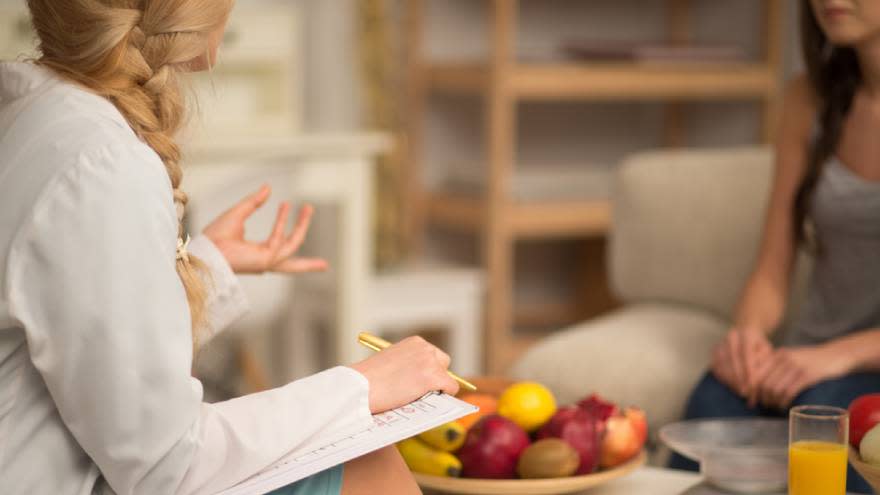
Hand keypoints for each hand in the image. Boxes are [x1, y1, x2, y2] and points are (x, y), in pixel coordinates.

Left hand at [202, 185, 327, 274]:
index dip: (286, 224)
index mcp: (258, 253)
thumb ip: (254, 202)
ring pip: (293, 246)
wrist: (205, 249)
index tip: (287, 203)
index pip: (279, 246)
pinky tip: (285, 206)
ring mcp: (266, 262)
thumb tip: (268, 188)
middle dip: (309, 262)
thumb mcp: (238, 213)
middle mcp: (264, 260)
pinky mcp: (265, 260)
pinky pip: (280, 239)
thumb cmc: (215, 236)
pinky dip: (283, 222)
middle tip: (325, 262)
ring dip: (302, 225)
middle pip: (293, 263)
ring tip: (309, 208)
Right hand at [350, 336, 459, 413]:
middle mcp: (425, 348)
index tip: (421, 382)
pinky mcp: (433, 377)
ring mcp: (430, 362)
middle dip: (436, 376)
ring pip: (447, 377)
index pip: (431, 354)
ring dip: (438, 388)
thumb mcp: (390, 363)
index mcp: (414, 342)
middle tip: (425, 392)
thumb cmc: (368, 380)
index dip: (427, 370)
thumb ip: (406, 366)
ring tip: (422, 400)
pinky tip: (431, 403)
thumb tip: (419, 380)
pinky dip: (445, 397)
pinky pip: (450, 388)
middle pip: (443, 363)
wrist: (360, 387)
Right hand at [710, 326, 773, 403]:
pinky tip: (731, 386)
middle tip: (746, 393)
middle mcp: (732, 336)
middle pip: (733, 360)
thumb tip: (757, 380)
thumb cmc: (759, 345)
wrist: (746, 332)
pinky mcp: (714, 350)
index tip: (753, 385)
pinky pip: (716, 366)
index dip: (749, 371)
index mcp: (747, 334)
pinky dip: (723, 378)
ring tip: (740, 392)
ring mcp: (721, 342)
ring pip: (723, 364)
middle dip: (740, 379)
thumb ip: (763, 363)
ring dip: (731, 380)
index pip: (746, 354)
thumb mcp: (766, 351)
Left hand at [755, 345, 852, 409]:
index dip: (752, 388)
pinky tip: (784, 406)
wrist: (837, 354)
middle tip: (763, 405)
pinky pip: (789, 391)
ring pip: (775, 388)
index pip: (756, 372)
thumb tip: (758, 384)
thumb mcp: (791, 356)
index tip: (750, 399)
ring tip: (774, 407)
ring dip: (772, 401)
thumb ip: (776, 365)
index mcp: (777, 354)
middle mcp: (784, 358)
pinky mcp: (808, 375)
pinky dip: (784, 402)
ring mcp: (796, 366)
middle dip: (761, 397)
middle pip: (763, 382)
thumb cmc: (811, 359)